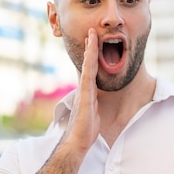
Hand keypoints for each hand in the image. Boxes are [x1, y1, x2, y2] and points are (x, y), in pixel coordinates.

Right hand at [62, 28, 100, 154]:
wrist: (77, 141)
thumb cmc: (85, 130)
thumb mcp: (93, 112)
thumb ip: (94, 104)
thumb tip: (96, 101)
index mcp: (87, 92)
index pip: (90, 70)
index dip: (92, 56)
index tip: (93, 42)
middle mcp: (84, 89)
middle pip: (87, 64)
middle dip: (90, 48)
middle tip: (91, 31)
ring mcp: (84, 92)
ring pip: (87, 68)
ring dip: (90, 51)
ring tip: (92, 37)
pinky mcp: (85, 98)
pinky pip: (88, 79)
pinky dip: (89, 66)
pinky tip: (90, 56)